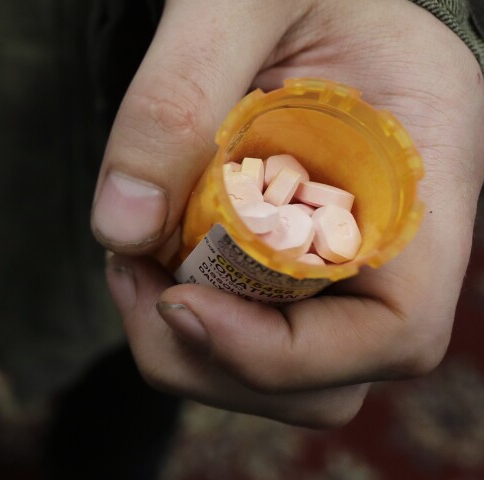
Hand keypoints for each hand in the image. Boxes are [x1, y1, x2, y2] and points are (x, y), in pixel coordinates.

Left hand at [91, 0, 483, 426]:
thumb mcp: (235, 1)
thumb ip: (175, 97)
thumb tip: (123, 229)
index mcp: (424, 168)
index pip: (397, 329)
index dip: (286, 356)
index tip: (179, 307)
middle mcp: (396, 233)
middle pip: (330, 375)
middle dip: (216, 358)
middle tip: (135, 280)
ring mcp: (345, 255)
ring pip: (283, 373)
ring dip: (189, 347)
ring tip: (132, 262)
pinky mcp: (293, 260)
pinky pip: (246, 330)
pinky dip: (181, 321)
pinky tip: (143, 254)